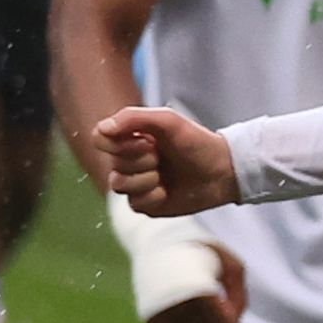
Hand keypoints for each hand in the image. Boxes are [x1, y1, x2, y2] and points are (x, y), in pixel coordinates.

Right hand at [97, 105, 241, 213]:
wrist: (222, 171)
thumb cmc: (197, 142)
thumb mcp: (168, 120)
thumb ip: (133, 117)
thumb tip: (103, 129)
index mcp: (129, 138)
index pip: (100, 139)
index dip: (120, 143)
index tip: (147, 141)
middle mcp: (128, 161)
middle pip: (112, 164)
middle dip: (142, 161)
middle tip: (163, 157)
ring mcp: (136, 183)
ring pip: (118, 184)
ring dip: (146, 179)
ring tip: (164, 175)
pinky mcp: (145, 204)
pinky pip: (134, 203)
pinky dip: (153, 196)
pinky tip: (168, 191)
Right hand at [145, 245, 249, 322]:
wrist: (159, 240)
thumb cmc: (203, 252)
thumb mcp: (233, 266)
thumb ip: (240, 297)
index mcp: (203, 292)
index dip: (231, 320)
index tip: (223, 303)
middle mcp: (181, 307)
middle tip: (209, 307)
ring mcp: (163, 314)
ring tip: (193, 315)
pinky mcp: (149, 318)